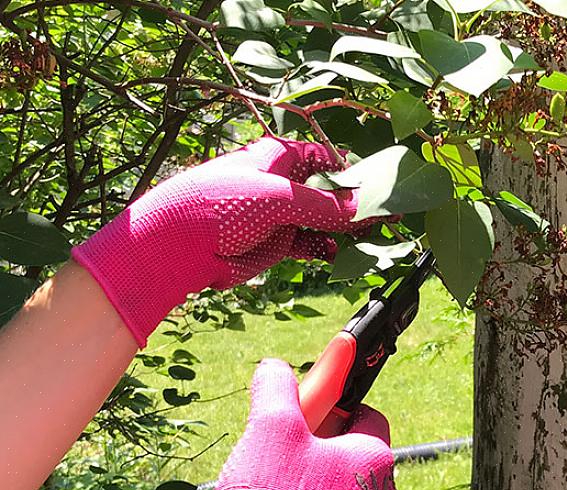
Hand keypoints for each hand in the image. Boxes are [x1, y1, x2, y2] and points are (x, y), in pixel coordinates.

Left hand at [72, 137, 377, 347]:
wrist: (178, 245)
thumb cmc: (221, 204)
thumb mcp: (277, 199)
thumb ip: (320, 204)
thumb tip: (359, 207)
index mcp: (281, 157)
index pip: (327, 160)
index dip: (353, 174)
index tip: (380, 190)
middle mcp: (283, 183)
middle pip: (328, 191)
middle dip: (355, 204)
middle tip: (387, 216)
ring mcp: (279, 213)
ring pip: (322, 219)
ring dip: (344, 229)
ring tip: (369, 238)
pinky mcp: (275, 241)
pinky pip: (308, 243)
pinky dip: (323, 248)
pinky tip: (336, 254)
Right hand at [207, 359, 400, 489]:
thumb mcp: (270, 426)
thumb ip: (276, 388)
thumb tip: (273, 368)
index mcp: (373, 460)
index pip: (366, 415)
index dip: (334, 407)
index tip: (307, 412)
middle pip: (344, 456)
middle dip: (307, 451)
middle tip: (275, 455)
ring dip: (297, 487)